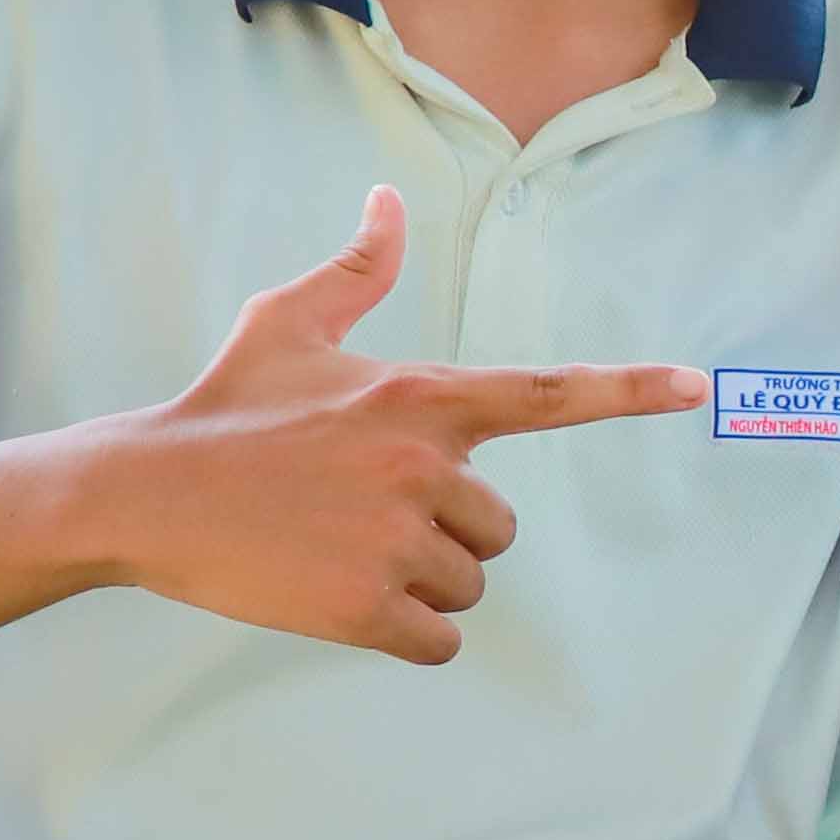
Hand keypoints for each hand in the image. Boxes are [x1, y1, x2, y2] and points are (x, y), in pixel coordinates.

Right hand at [92, 192, 704, 660]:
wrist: (143, 492)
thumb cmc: (223, 405)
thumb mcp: (288, 323)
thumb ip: (358, 270)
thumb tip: (387, 198)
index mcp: (420, 396)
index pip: (548, 393)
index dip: (629, 388)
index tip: (695, 386)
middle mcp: (423, 464)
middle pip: (499, 528)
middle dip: (447, 532)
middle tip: (361, 513)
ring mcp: (397, 539)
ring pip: (468, 585)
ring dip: (421, 583)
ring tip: (340, 549)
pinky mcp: (366, 606)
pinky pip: (437, 641)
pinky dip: (405, 636)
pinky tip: (342, 600)